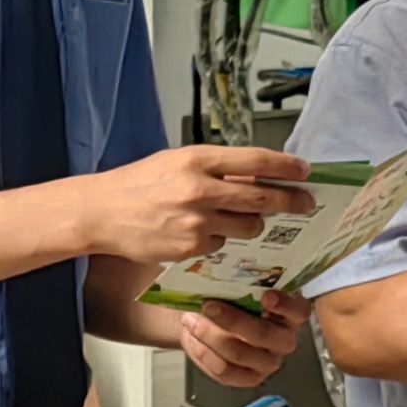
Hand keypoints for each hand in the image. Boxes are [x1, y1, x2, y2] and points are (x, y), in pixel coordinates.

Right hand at [74, 147, 313, 266]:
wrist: (101, 212)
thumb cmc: (140, 184)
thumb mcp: (177, 162)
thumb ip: (216, 168)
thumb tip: (259, 174)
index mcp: (197, 159)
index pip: (255, 160)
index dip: (286, 167)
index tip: (305, 171)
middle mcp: (199, 189)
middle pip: (261, 197)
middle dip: (289, 201)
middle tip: (305, 203)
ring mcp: (196, 221)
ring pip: (247, 226)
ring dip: (254, 225)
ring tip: (244, 219)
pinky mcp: (190, 248)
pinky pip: (222, 246)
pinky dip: (220, 241)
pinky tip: (202, 233)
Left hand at [177, 287, 309, 390]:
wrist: (213, 320)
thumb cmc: (234, 298)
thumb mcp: (242, 286)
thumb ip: (244, 282)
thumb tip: (224, 268)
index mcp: (292, 314)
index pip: (299, 311)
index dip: (285, 306)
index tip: (267, 296)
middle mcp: (285, 340)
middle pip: (264, 335)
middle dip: (233, 321)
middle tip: (208, 305)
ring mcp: (268, 362)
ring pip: (239, 354)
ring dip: (209, 336)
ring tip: (190, 320)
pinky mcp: (249, 378)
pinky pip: (225, 371)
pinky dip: (204, 354)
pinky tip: (192, 338)